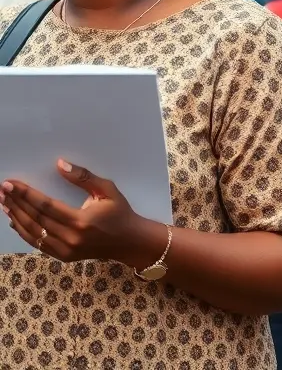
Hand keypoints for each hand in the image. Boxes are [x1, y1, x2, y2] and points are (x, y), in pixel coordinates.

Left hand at [1, 159, 154, 264]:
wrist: (130, 241)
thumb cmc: (120, 213)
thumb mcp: (108, 190)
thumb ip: (84, 177)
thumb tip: (60, 165)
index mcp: (81, 220)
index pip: (45, 205)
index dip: (25, 194)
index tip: (10, 184)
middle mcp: (71, 238)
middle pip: (35, 219)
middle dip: (16, 203)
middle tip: (2, 191)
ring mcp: (66, 250)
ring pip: (33, 233)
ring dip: (16, 217)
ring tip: (4, 204)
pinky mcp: (64, 256)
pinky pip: (38, 244)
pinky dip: (24, 232)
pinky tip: (15, 221)